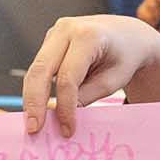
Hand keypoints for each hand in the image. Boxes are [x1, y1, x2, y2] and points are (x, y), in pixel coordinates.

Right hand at [23, 14, 159, 136]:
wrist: (126, 34)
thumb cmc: (126, 56)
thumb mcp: (114, 80)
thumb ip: (87, 96)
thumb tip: (61, 116)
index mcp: (88, 36)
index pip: (68, 77)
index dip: (65, 106)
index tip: (67, 130)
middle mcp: (66, 30)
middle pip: (41, 70)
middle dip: (34, 102)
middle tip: (33, 129)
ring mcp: (55, 33)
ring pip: (35, 69)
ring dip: (32, 98)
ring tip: (34, 123)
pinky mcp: (50, 41)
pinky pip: (39, 68)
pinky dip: (37, 89)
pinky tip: (38, 109)